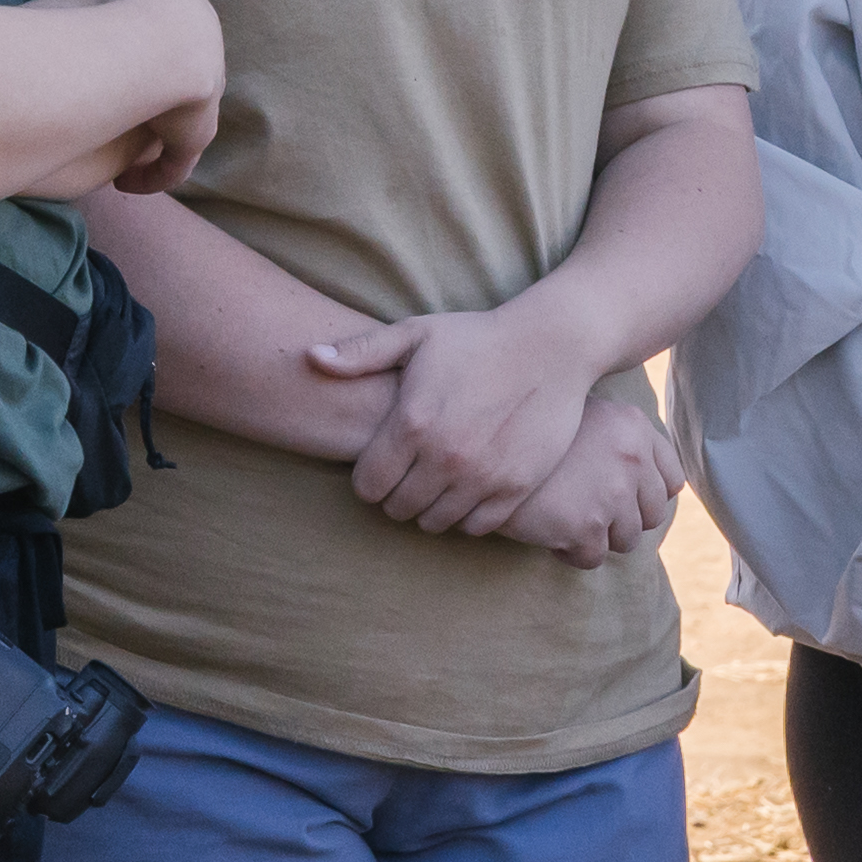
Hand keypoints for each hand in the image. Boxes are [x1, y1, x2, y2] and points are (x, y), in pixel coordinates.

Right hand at [89, 0, 221, 200]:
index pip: (185, 41)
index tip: (135, 66)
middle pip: (188, 86)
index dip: (159, 56)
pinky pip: (173, 164)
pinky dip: (151, 176)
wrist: (163, 37)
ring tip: (125, 161)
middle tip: (130, 113)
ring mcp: (204, 99)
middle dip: (163, 101)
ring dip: (155, 145)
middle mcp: (209, 60)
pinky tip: (126, 183)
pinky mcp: (194, 134)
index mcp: (197, 23)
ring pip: (182, 129)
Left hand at [335, 301, 607, 531]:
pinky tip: (468, 490)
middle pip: (398, 509)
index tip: (382, 463)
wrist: (551, 346)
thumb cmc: (477, 337)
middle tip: (409, 473)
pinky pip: (476, 527)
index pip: (367, 486)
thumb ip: (360, 353)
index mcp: (411, 425)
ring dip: (430, 508)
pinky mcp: (515, 488)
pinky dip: (467, 516)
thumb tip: (309, 358)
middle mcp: (444, 458)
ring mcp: (482, 477)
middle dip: (397, 495)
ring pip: (435, 523)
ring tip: (437, 482)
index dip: (369, 478)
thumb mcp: (415, 334)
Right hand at [492, 396, 679, 559]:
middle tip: (589, 512)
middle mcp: (631, 459)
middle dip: (624, 519)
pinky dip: (572, 552)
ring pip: (627, 540)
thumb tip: (638, 479)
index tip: (624, 499)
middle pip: (653, 515)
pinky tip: (550, 534)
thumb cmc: (526, 430)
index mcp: (634, 427)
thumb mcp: (580, 414)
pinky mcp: (586, 527)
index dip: (648, 496)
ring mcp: (611, 494)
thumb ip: (615, 439)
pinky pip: (593, 558)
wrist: (481, 447)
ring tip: (567, 520)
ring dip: (599, 537)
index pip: (671, 481)